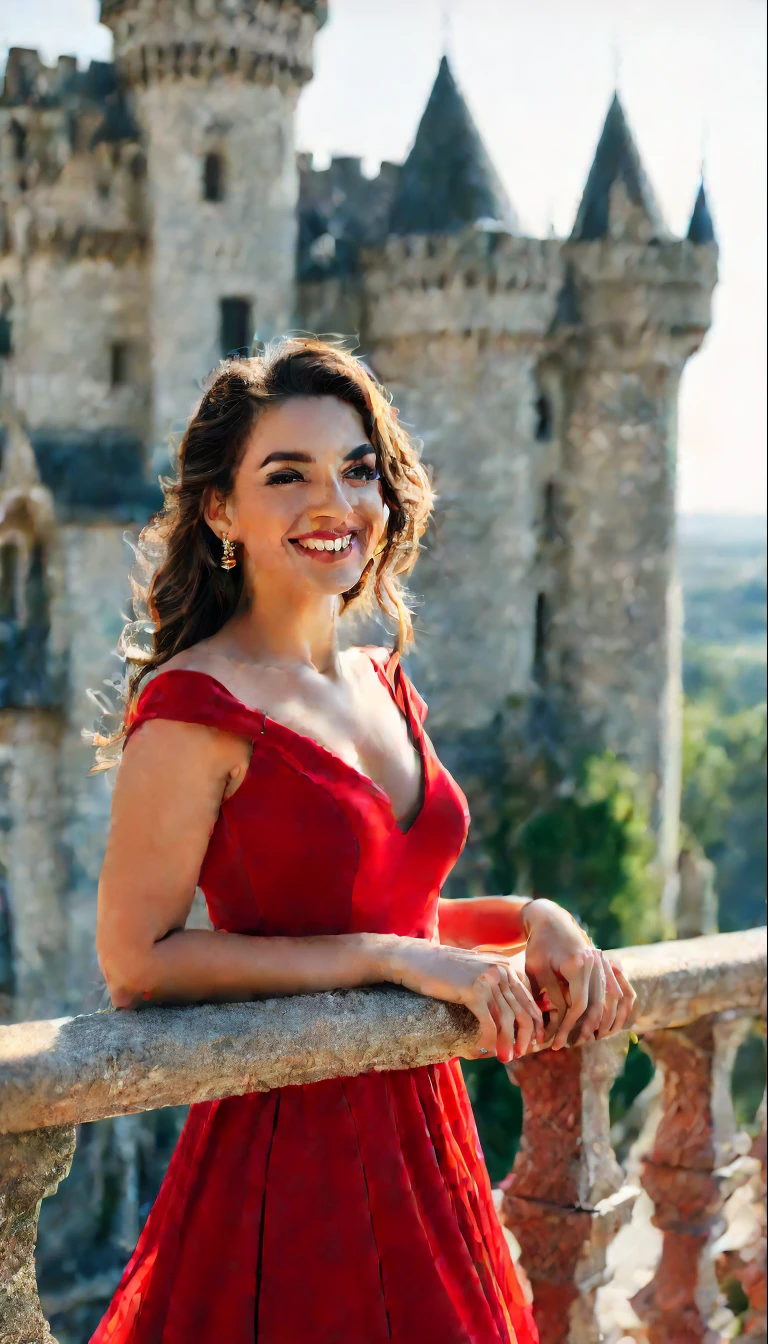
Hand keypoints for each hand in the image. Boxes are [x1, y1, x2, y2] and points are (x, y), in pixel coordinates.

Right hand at [384, 937, 545, 1062]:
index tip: (531, 1041)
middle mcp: (502, 970)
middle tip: (522, 1053)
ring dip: (509, 1043)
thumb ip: (496, 984)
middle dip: (525, 1036)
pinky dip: (492, 1039)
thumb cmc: (445, 969)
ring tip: (506, 1058)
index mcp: (506, 966)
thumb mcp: (477, 970)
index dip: (534, 1022)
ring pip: (509, 1020)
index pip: (529, 998)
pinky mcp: (474, 991)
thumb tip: (511, 1013)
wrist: (417, 959)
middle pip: (523, 1010)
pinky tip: (488, 1049)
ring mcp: (488, 980)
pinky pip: (490, 1022)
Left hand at [523, 900, 635, 1050]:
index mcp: (578, 963)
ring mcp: (604, 962)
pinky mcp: (606, 963)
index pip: (579, 1004)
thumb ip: (550, 996)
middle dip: (586, 1028)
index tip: (557, 1041)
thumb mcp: (537, 970)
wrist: (552, 919)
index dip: (569, 1026)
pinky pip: (617, 990)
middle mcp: (596, 962)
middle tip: (571, 1044)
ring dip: (602, 1022)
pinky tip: (605, 1024)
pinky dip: (614, 1008)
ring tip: (586, 1038)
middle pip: (598, 1005)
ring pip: (610, 1000)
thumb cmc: (539, 945)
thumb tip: (555, 1026)